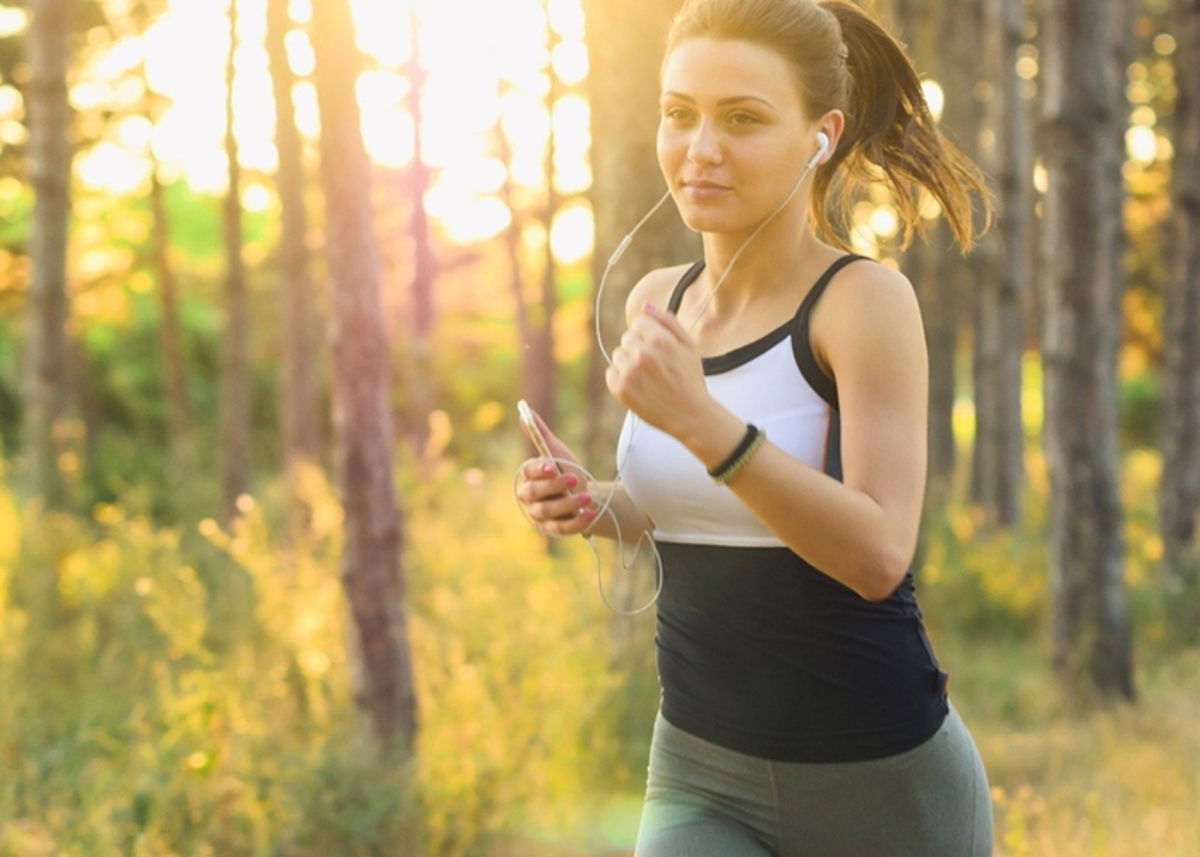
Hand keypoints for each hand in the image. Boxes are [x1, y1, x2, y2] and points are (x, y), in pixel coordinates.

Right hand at [515, 407, 598, 535]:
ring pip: (547, 511)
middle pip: (534, 493)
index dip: (539, 470)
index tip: (552, 465)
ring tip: (587, 497)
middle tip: (575, 478)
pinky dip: (576, 521)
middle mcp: (529, 498)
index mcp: (528, 477)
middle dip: (554, 486)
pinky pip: (562, 528)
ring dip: (568, 504)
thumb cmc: (567, 471)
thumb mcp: (558, 453)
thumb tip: (525, 410)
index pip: (528, 473)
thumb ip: (541, 435)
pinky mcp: (553, 530)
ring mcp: (540, 516)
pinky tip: (590, 513)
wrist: (586, 496)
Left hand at [605, 302, 711, 438]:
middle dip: (639, 348)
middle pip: (627, 338)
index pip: (638, 322)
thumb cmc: (690, 379)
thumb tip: (645, 305)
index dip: (649, 335)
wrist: (690, 415)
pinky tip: (639, 387)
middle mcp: (642, 354)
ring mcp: (629, 372)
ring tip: (648, 378)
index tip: (658, 349)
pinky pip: (611, 373)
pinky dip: (621, 378)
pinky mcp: (620, 389)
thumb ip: (667, 321)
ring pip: (618, 355)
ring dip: (629, 363)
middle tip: (656, 367)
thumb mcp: (689, 345)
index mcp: (659, 339)